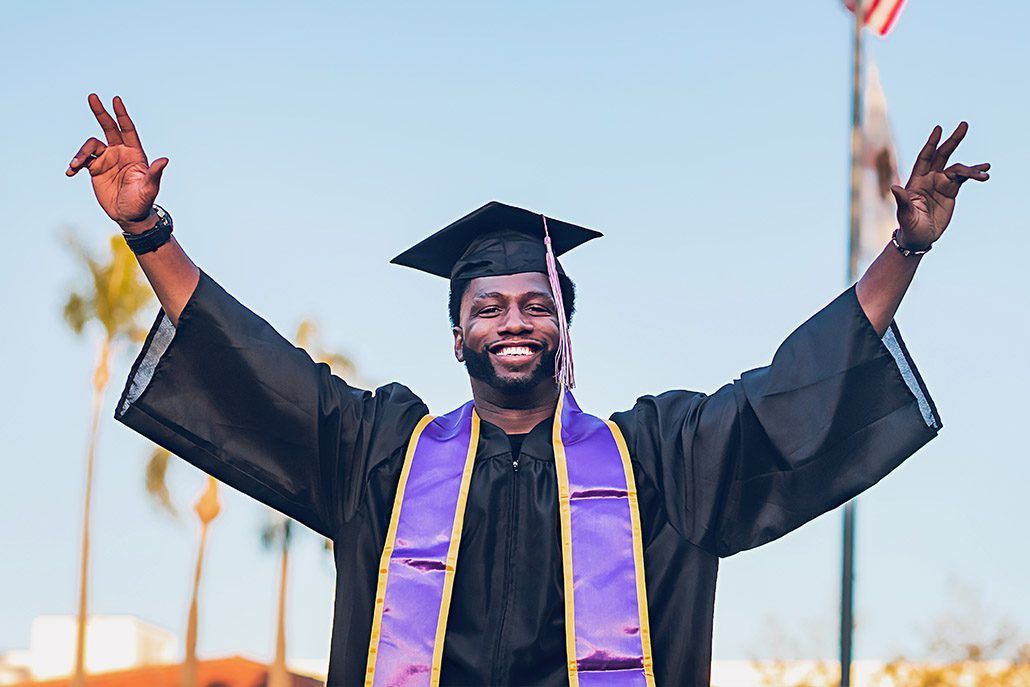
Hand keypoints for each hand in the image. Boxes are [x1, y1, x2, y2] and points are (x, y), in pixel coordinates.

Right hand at [66, 94, 168, 225]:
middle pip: (109, 127)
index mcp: (135, 153)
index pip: (128, 130)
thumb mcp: (149, 189)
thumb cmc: (143, 202)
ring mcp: (106, 159)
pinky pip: (82, 160)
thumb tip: (165, 160)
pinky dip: (75, 164)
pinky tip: (70, 172)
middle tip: (93, 97)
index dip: (122, 115)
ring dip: (81, 153)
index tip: (116, 100)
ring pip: (91, 146)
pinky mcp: (95, 168)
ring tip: (76, 165)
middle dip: (101, 112)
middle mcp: (120, 152)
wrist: (129, 215)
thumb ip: (154, 174)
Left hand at [890, 122, 989, 249]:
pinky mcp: (951, 191)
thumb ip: (902, 200)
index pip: (924, 157)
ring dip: (971, 168)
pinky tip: (985, 172)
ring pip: (957, 169)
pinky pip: (964, 179)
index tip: (939, 129)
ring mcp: (941, 184)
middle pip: (942, 155)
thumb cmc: (909, 227)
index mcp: (916, 181)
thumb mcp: (905, 214)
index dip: (931, 143)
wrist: (919, 238)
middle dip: (952, 141)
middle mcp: (929, 179)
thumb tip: (894, 186)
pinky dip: (974, 174)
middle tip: (964, 125)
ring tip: (985, 170)